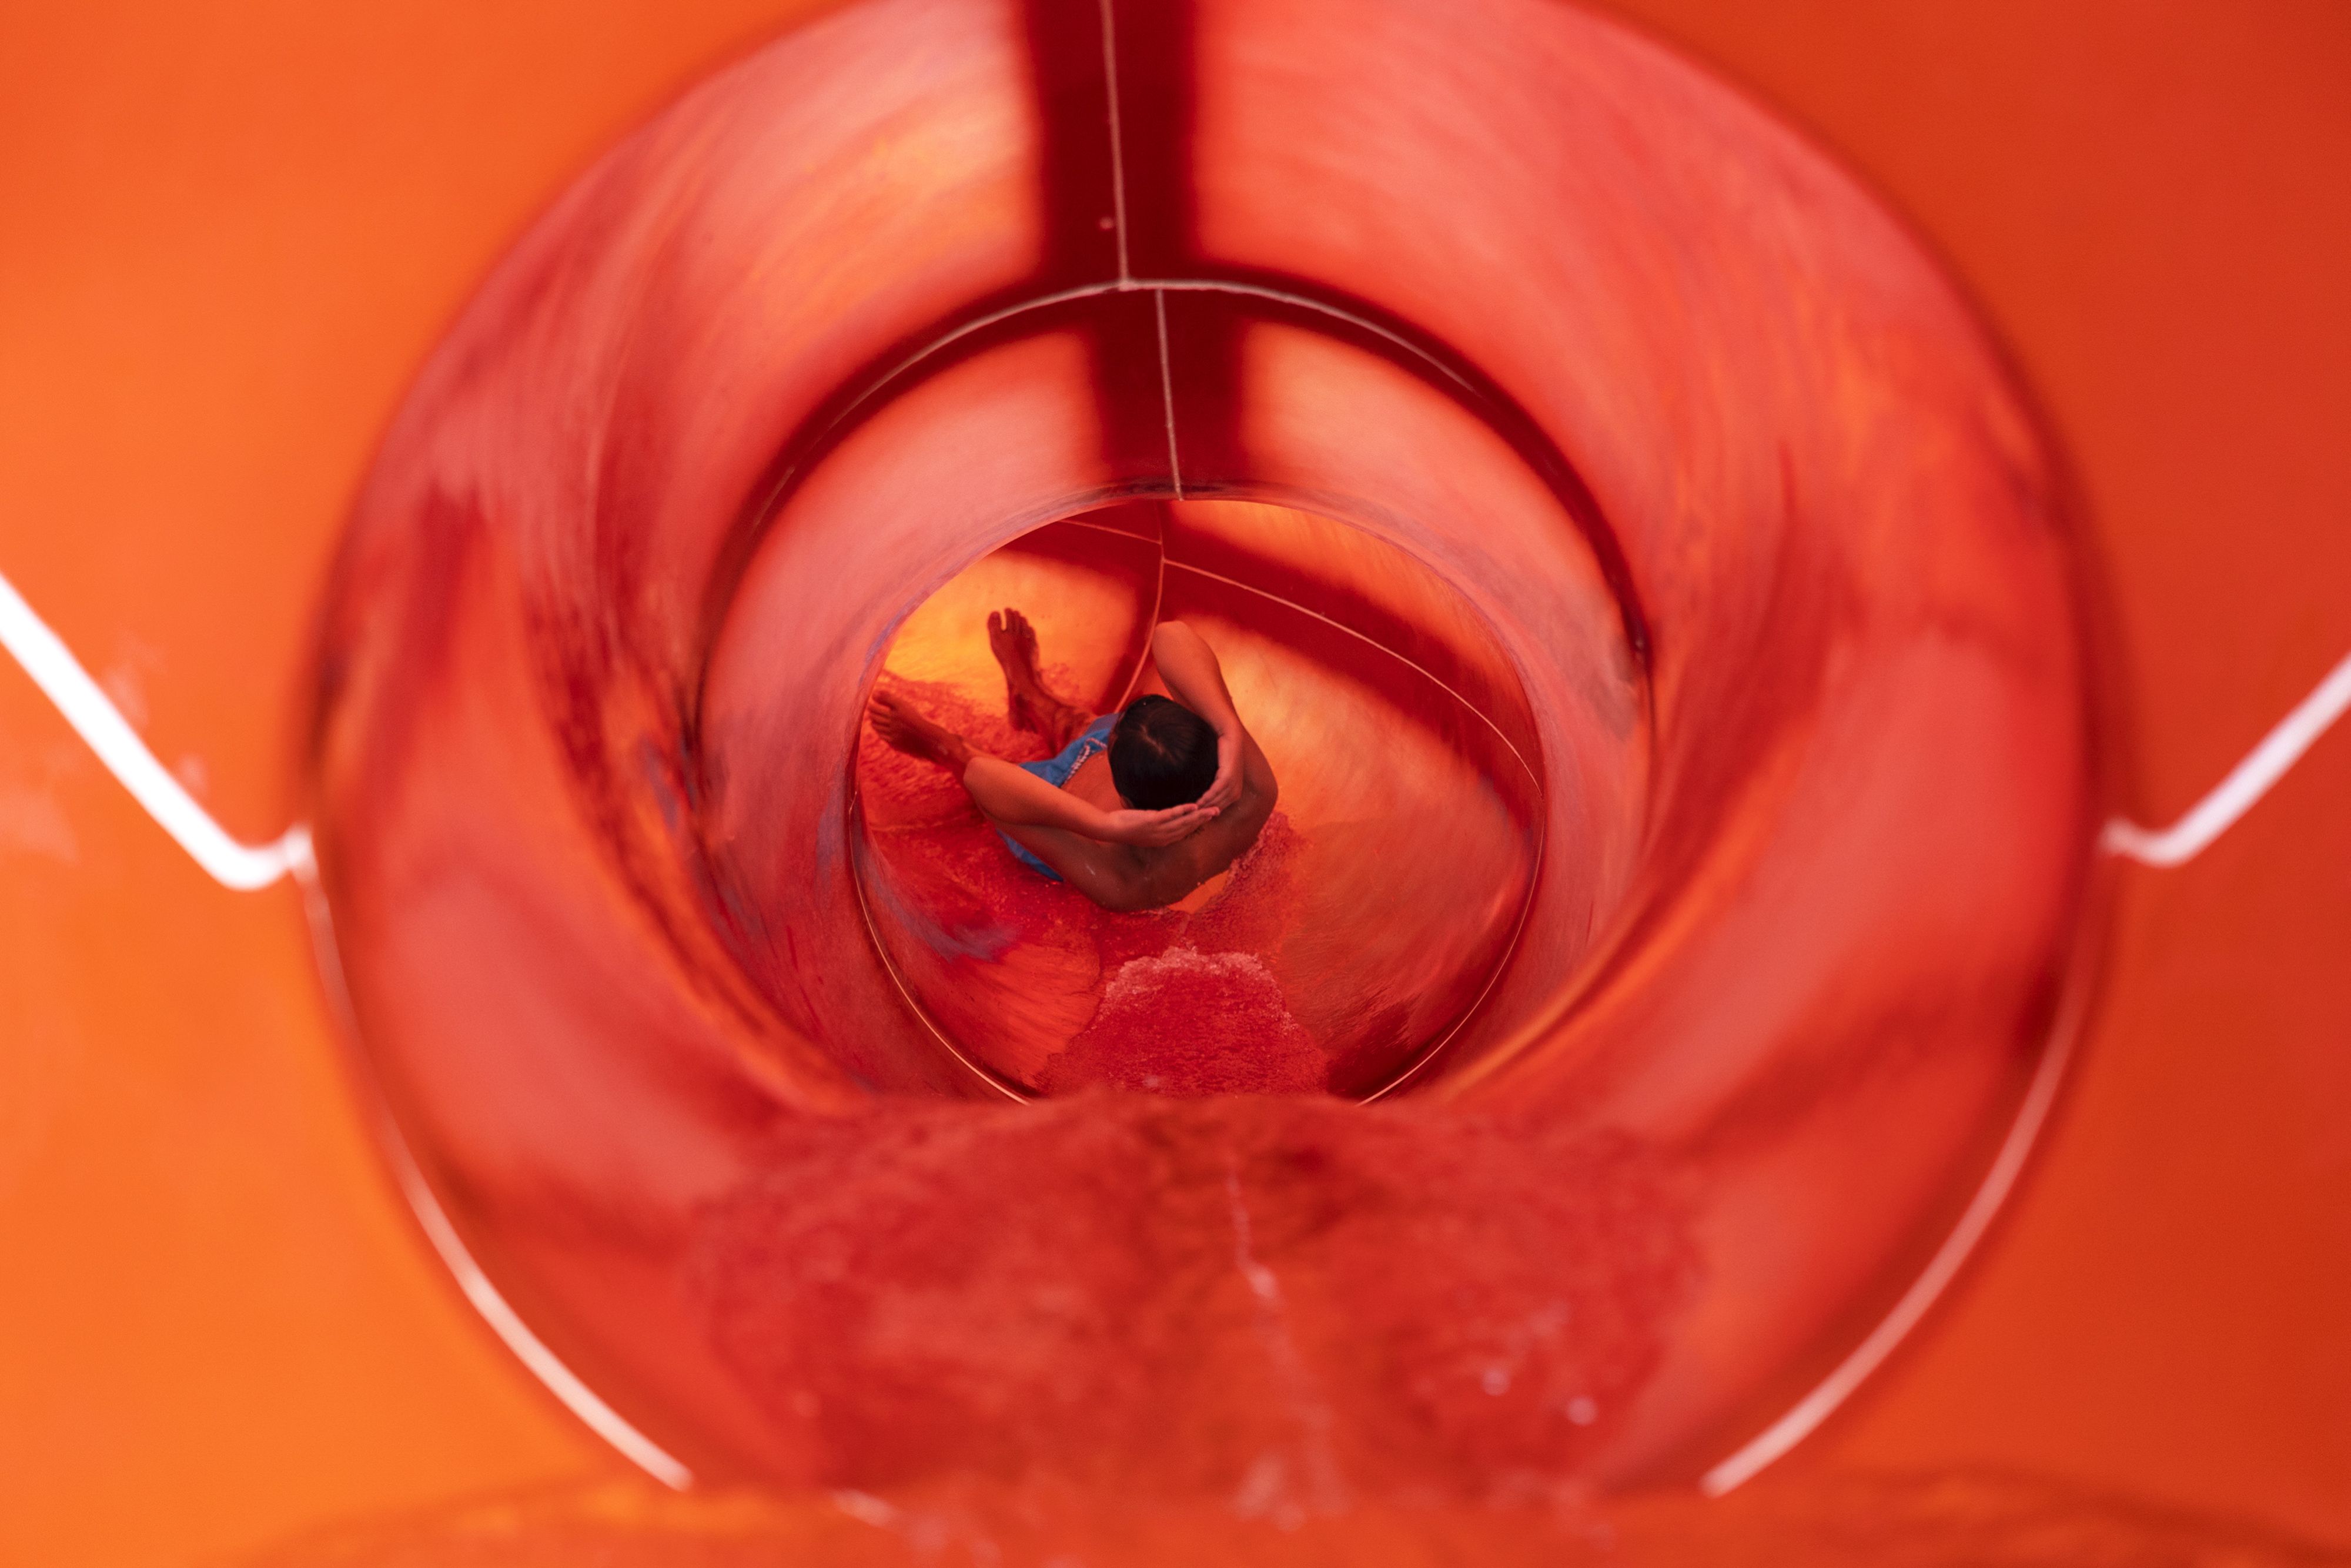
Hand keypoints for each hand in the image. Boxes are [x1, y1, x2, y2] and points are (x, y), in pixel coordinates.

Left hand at [1101, 801, 1218, 847]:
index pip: (1184, 832)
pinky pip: (1171, 816)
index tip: (1208, 817)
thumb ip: (1155, 822)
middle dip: (1203, 819)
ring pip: (1183, 822)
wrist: (1109, 829)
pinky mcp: (1152, 822)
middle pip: (1188, 828)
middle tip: (1217, 811)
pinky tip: (1193, 806)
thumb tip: (1162, 814)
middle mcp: (1163, 838)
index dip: (1197, 825)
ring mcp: (1158, 831)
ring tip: (1211, 809)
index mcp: (1162, 840)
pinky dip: (1183, 810)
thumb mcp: (1143, 826)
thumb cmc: (1124, 826)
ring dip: (1199, 815)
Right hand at [1196, 727, 1244, 812]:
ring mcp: (1233, 785)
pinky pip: (1215, 792)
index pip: (1220, 808)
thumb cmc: (1223, 753)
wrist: (1230, 737)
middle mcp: (1236, 791)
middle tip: (1191, 818)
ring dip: (1204, 807)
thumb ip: (1215, 783)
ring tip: (1191, 812)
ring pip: (1216, 801)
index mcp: (1235, 792)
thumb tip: (1204, 792)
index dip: (1208, 813)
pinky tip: (1197, 802)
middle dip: (1205, 813)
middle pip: (1218, 807)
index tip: (1195, 818)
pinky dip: (1206, 798)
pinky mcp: (1228, 778)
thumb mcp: (1220, 772)